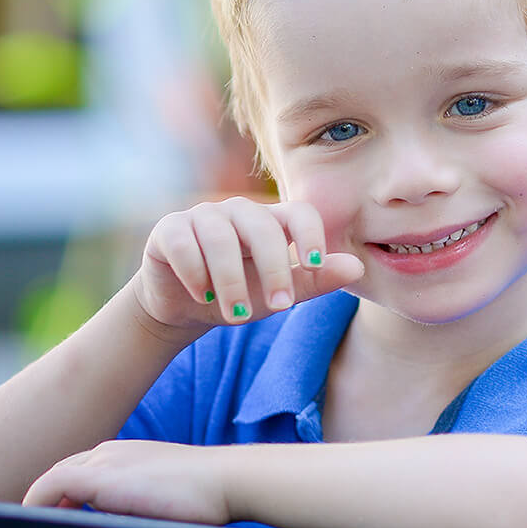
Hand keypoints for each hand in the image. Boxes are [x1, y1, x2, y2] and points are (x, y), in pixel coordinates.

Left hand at [23, 439, 238, 523]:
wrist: (228, 480)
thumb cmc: (209, 498)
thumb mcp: (165, 500)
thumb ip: (138, 510)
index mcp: (125, 456)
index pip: (78, 475)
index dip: (62, 501)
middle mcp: (109, 453)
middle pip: (60, 476)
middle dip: (45, 505)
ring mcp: (103, 462)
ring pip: (52, 480)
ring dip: (39, 508)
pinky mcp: (100, 478)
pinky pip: (49, 487)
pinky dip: (35, 504)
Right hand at [133, 196, 363, 333]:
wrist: (185, 306)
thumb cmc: (241, 293)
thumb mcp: (280, 292)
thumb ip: (315, 280)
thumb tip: (357, 268)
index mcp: (272, 221)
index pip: (299, 212)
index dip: (310, 235)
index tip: (313, 266)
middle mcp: (238, 212)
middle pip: (261, 226)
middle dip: (273, 268)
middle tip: (278, 307)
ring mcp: (202, 217)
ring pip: (220, 237)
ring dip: (231, 280)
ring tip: (237, 315)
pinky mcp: (169, 230)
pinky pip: (183, 242)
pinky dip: (194, 271)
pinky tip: (201, 294)